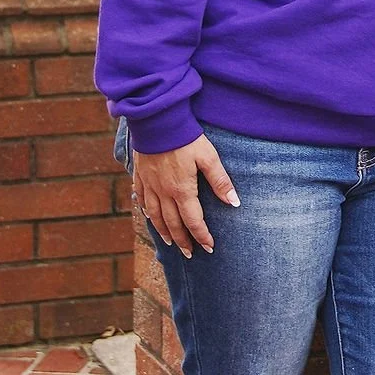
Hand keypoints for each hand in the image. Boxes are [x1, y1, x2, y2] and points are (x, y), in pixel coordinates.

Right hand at [131, 136, 237, 254]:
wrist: (157, 120)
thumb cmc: (186, 137)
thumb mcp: (208, 157)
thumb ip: (220, 181)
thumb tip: (234, 202)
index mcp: (182, 190)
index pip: (193, 221)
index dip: (202, 236)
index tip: (209, 247)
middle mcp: (163, 192)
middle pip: (173, 224)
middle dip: (182, 241)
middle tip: (190, 254)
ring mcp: (149, 184)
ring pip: (155, 215)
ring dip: (163, 231)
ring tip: (170, 243)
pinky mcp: (140, 174)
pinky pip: (141, 198)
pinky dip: (146, 211)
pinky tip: (150, 216)